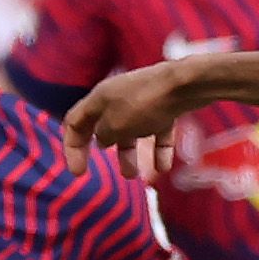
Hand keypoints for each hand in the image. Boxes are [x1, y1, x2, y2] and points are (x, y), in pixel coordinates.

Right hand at [61, 62, 195, 181]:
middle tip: (103, 169)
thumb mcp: (115, 125)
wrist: (186, 84)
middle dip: (104, 149)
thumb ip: (103, 136)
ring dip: (130, 155)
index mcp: (99, 98)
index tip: (78, 174)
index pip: (75, 122)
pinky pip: (157, 132)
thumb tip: (103, 140)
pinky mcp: (165, 106)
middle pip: (103, 126)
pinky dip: (158, 150)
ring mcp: (142, 101)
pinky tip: (162, 169)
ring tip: (134, 176)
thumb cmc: (145, 104)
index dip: (72, 148)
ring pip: (131, 131)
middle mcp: (118, 97)